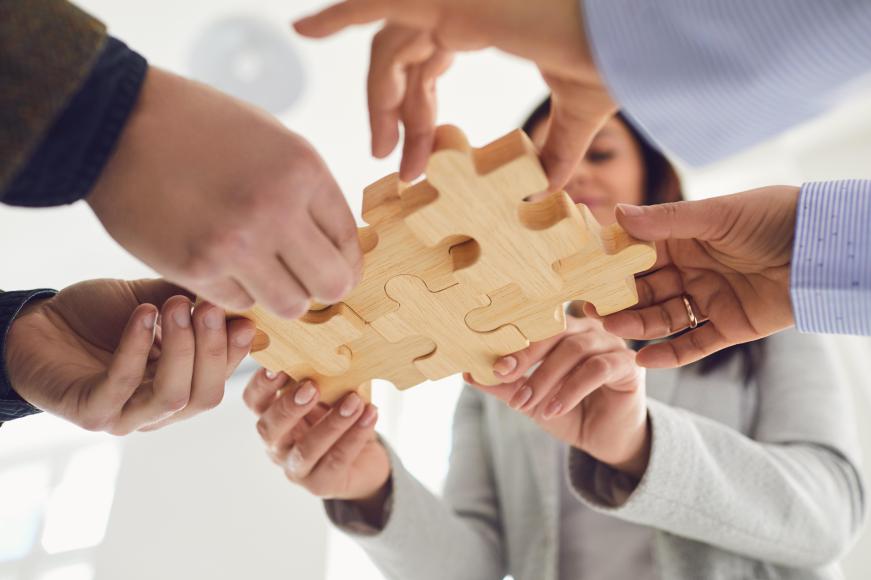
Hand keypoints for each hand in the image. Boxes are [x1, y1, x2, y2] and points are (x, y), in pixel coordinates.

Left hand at [5, 279, 254, 433]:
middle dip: (213, 351)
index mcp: (181, 386)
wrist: (38, 324)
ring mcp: (125, 416)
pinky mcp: (91, 413)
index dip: (237, 352)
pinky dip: (136, 348)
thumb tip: (236, 292)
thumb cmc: (99, 316)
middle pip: (205, 396)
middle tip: (209, 307)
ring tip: (176, 307)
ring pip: (172, 397)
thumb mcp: (155, 300)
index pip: (222, 377)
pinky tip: (143, 315)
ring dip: (181, 349)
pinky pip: (121, 386)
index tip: (245, 316)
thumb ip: (192, 300)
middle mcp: (158, 409)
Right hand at [87, 67, 362, 318]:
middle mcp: (277, 210)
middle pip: (331, 286)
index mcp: (304, 170)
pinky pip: (239, 303)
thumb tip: (336, 244)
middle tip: (304, 279)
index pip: (349, 243)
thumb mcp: (273, 139)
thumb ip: (309, 191)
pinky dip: (234, 290)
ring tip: (260, 271)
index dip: (344, 262)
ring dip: (279, 294)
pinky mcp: (196, 268)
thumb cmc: (199, 126)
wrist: (117, 123)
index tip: (332, 266)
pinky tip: (218, 261)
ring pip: (290, 307)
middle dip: (322, 287)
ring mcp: (236, 243)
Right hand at [244, 370, 389, 509]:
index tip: (279, 366)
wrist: (363, 461)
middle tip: (312, 387)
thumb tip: (332, 349)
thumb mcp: (327, 395)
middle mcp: (277, 444)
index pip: (254, 401)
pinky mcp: (321, 484)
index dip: (262, 385)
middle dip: (289, 406)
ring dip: (332, 423)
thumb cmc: (338, 418)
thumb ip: (322, 376)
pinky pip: (337, 460)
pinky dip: (355, 436)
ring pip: (306, 449)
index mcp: (272, 416)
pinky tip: (370, 415)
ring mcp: (296, 468)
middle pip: (269, 428)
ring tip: (354, 401)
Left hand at [295, 0, 616, 189]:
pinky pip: (377, 4)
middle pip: (403, 66)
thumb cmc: (614, 51)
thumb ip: (556, 148)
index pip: (428, 73)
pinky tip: (303, 29)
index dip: (419, 122)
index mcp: (481, 26)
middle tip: (398, 168)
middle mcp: (458, 9)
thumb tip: (548, 194)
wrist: (635, 26)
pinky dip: (337, 13)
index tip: (417, 169)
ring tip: (380, 149)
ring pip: (389, 49)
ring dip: (380, 101)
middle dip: (399, 121)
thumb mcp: (578, 110)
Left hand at [471, 316, 648, 477]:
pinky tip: (554, 409)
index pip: (536, 325)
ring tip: (528, 405)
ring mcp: (611, 343)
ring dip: (546, 379)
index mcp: (563, 329)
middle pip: (555, 330)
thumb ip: (504, 385)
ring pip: (574, 350)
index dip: (514, 343)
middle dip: (527, 356)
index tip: (496, 368)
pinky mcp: (628, 365)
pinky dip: (571, 390)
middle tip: (507, 381)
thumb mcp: (530, 398)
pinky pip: (597, 369)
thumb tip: (468, 373)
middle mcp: (588, 329)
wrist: (603, 439)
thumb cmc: (567, 411)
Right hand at [584, 186, 798, 367]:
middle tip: (589, 309)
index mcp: (686, 239)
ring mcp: (711, 299)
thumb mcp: (717, 215)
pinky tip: (644, 359)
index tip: (583, 273)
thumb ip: (666, 220)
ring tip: (612, 328)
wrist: (826, 249)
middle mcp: (694, 269)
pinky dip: (671, 354)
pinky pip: (695, 344)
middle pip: (646, 289)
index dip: (612, 264)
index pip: (639, 254)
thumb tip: (617, 214)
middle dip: (618, 299)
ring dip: (638, 324)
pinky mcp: (732, 327)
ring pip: (665, 317)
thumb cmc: (773, 219)